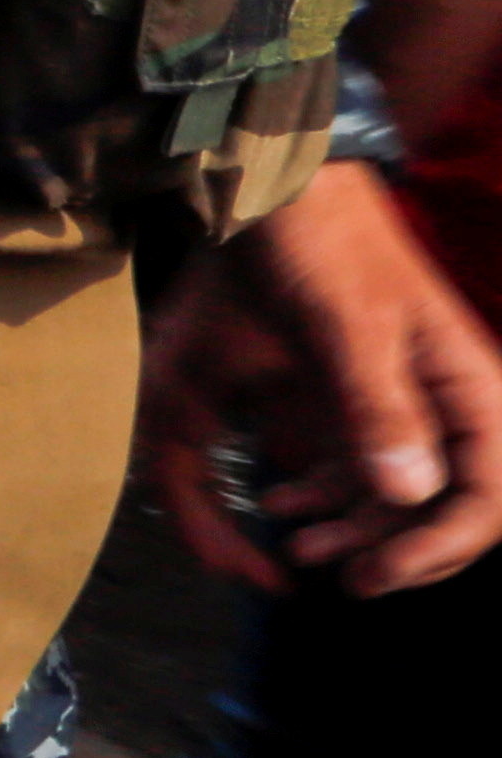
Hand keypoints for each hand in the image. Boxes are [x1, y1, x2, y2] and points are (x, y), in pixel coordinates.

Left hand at [148, 163, 501, 592]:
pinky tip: (277, 504)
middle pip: (451, 504)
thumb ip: (377, 406)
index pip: (489, 496)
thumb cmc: (320, 242)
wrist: (279, 182)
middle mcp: (448, 398)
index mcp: (466, 385)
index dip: (441, 547)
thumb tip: (410, 495)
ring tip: (295, 544)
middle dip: (400, 547)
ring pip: (403, 489)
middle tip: (341, 576)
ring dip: (358, 527)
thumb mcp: (346, 323)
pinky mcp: (364, 390)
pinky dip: (329, 490)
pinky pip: (363, 459)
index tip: (378, 574)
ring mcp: (408, 396)